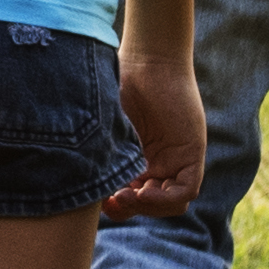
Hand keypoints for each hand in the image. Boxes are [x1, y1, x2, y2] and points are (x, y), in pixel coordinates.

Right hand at [104, 38, 205, 216]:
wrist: (147, 60)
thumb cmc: (119, 83)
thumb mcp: (104, 126)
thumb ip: (99, 153)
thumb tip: (77, 186)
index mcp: (135, 158)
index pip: (130, 197)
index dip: (114, 206)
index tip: (96, 200)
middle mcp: (157, 162)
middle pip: (148, 204)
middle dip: (128, 209)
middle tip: (109, 201)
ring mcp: (175, 160)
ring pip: (168, 203)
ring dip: (147, 207)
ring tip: (126, 196)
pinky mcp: (191, 154)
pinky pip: (185, 190)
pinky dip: (165, 199)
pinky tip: (143, 192)